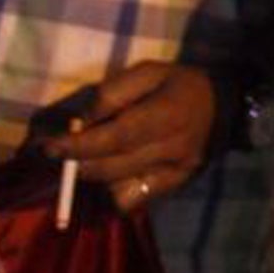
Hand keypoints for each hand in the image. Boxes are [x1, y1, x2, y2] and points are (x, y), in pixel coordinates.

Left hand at [45, 62, 219, 213]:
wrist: (223, 106)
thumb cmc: (179, 84)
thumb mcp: (149, 72)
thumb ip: (114, 92)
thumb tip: (83, 121)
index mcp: (167, 114)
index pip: (116, 136)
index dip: (80, 145)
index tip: (50, 147)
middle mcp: (172, 148)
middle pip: (112, 166)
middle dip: (79, 162)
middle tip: (63, 152)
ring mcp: (174, 172)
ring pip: (117, 186)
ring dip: (96, 174)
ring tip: (93, 157)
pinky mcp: (174, 186)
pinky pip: (131, 200)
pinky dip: (114, 190)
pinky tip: (116, 173)